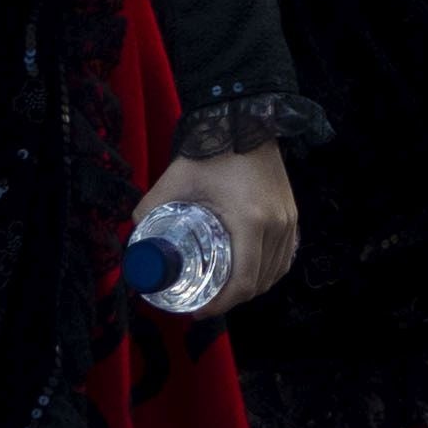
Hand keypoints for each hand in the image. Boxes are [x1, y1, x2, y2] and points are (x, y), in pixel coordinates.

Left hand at [132, 142, 300, 312]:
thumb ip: (148, 211)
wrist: (242, 117)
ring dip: (252, 287)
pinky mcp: (292, 211)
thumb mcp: (173, 182)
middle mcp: (276, 225)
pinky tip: (253, 272)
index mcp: (250, 222)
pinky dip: (271, 271)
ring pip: (275, 271)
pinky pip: (286, 255)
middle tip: (206, 301)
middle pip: (259, 282)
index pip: (242, 283)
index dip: (220, 306)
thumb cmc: (210, 150)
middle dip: (232, 300)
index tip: (198, 310)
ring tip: (226, 289)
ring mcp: (288, 218)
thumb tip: (135, 239)